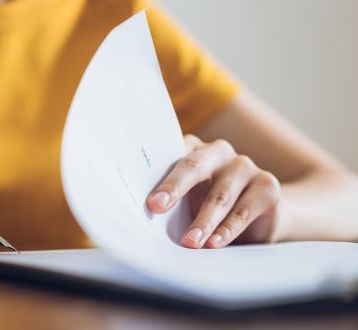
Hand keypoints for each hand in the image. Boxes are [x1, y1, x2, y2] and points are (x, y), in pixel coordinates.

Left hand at [146, 135, 281, 248]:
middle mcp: (218, 152)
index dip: (157, 175)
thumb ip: (170, 201)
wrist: (259, 217)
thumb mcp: (187, 201)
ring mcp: (244, 166)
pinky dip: (228, 229)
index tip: (148, 200)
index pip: (171, 155)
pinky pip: (244, 209)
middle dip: (174, 188)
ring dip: (203, 220)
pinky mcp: (267, 185)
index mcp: (193, 149)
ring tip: (190, 242)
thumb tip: (144, 218)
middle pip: (194, 166)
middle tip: (157, 208)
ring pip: (219, 194)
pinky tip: (215, 243)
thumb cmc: (209, 206)